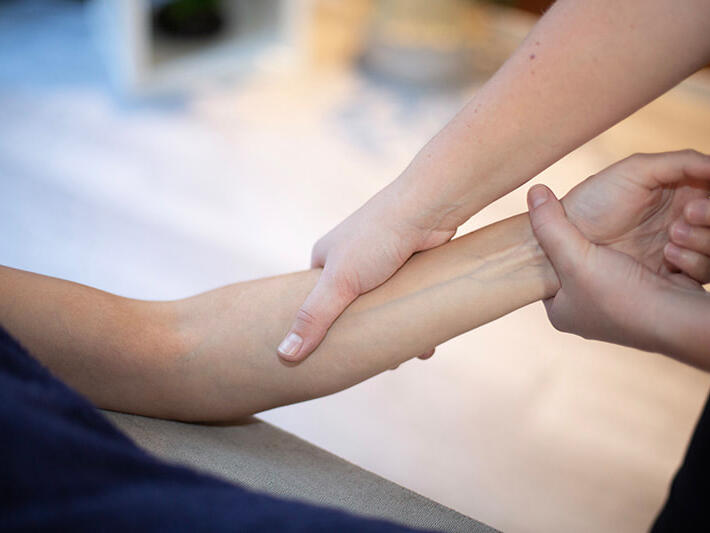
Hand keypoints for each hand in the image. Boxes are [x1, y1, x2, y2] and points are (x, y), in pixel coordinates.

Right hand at [278, 182, 454, 361]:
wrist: (429, 207)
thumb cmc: (378, 236)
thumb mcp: (339, 282)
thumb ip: (313, 318)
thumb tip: (283, 355)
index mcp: (326, 259)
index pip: (316, 302)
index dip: (322, 329)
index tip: (329, 357)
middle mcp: (352, 259)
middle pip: (351, 307)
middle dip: (362, 333)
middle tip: (373, 363)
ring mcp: (382, 262)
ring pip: (382, 306)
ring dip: (390, 330)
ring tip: (400, 357)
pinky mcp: (410, 265)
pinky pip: (407, 299)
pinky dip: (412, 319)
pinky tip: (424, 343)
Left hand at [528, 150, 709, 353]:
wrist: (680, 319)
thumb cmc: (623, 296)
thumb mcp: (574, 257)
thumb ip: (550, 227)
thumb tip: (533, 192)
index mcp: (562, 313)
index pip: (546, 273)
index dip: (552, 244)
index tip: (560, 219)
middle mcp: (587, 314)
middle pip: (579, 265)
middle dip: (591, 243)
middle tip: (596, 223)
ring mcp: (618, 310)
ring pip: (611, 262)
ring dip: (622, 245)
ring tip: (624, 235)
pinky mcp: (647, 299)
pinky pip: (639, 266)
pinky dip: (647, 252)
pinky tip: (656, 245)